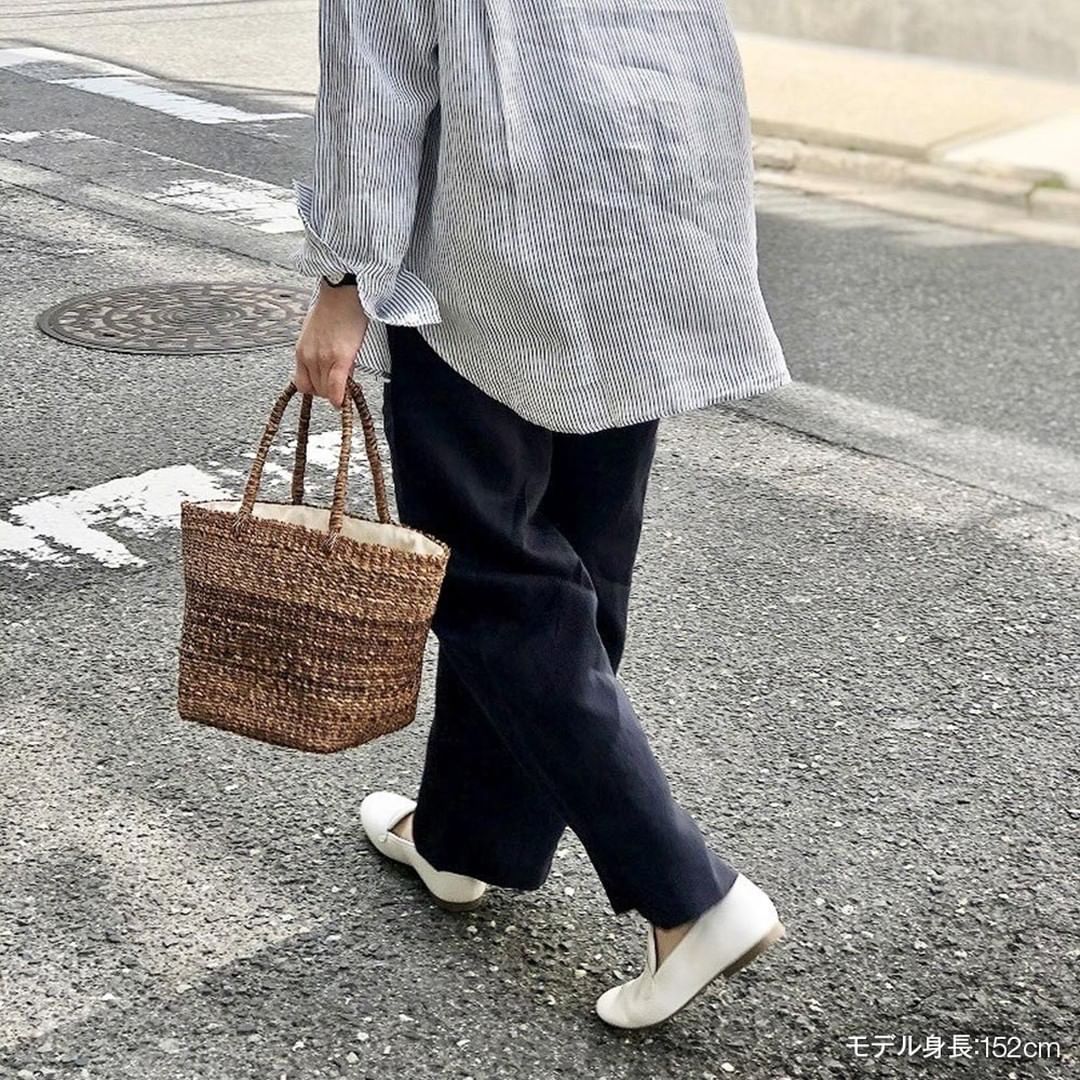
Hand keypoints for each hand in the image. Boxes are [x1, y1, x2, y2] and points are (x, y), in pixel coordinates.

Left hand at [293, 280, 369, 408]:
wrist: (342, 292)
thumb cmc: (333, 308)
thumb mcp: (317, 334)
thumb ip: (319, 354)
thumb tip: (331, 371)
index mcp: (301, 352)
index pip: (303, 384)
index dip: (317, 390)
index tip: (327, 388)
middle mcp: (308, 357)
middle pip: (316, 390)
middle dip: (329, 391)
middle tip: (342, 384)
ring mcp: (323, 358)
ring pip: (326, 391)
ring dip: (337, 392)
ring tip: (348, 380)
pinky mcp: (340, 357)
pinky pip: (336, 387)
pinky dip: (340, 397)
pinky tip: (344, 401)